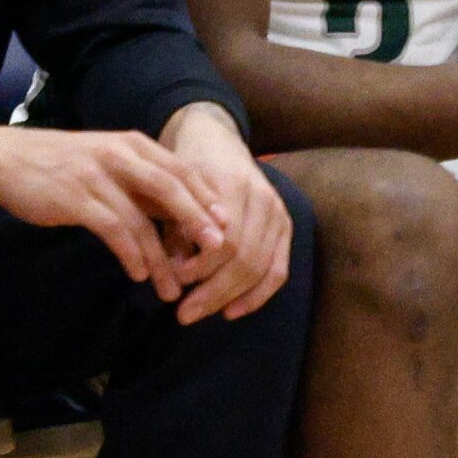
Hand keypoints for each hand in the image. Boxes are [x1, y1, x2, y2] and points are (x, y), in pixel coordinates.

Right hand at [0, 117, 225, 303]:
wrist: (1, 161)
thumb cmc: (61, 168)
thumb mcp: (108, 165)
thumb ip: (143, 185)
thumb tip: (184, 217)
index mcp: (135, 145)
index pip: (185, 172)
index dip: (209, 201)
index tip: (229, 230)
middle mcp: (122, 155)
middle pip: (174, 191)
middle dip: (200, 224)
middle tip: (221, 255)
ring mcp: (99, 176)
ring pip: (144, 219)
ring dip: (163, 257)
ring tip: (174, 288)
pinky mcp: (77, 198)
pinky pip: (114, 230)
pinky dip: (131, 254)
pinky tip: (139, 275)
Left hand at [157, 101, 292, 323]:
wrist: (216, 143)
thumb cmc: (185, 169)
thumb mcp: (172, 191)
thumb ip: (177, 230)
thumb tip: (178, 274)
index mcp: (234, 184)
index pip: (226, 240)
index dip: (201, 268)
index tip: (173, 282)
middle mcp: (263, 198)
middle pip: (246, 258)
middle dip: (213, 291)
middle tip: (183, 315)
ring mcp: (279, 212)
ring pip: (262, 268)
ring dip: (230, 296)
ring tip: (200, 312)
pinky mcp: (285, 226)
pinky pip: (278, 270)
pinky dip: (257, 295)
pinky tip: (232, 310)